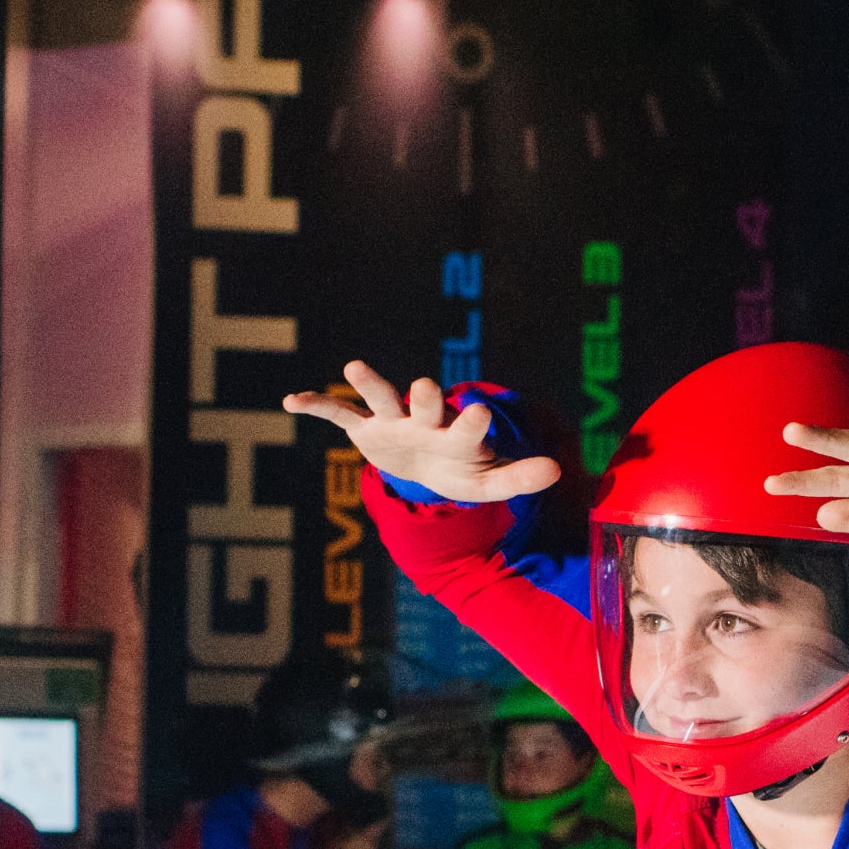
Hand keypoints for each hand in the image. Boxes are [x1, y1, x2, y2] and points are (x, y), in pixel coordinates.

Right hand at [283, 364, 560, 504]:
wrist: (429, 468)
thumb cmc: (462, 471)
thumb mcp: (489, 482)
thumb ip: (519, 477)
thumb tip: (556, 472)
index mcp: (457, 434)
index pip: (466, 428)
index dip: (473, 421)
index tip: (483, 410)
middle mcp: (424, 421)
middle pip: (425, 404)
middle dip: (425, 397)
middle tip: (424, 386)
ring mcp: (393, 422)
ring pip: (380, 398)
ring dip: (369, 383)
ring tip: (354, 366)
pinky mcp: (365, 429)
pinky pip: (338, 415)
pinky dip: (317, 406)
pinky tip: (292, 400)